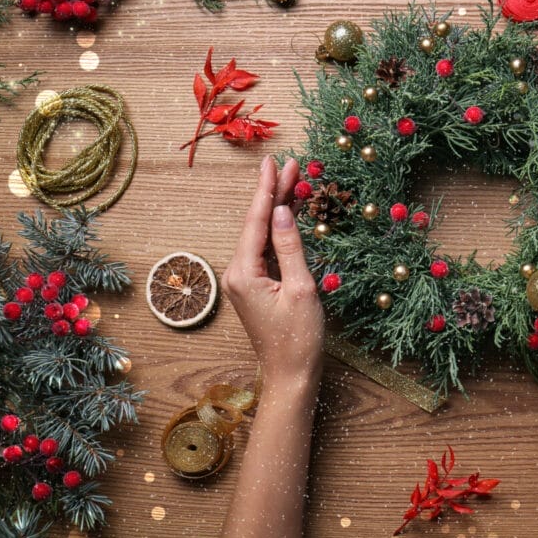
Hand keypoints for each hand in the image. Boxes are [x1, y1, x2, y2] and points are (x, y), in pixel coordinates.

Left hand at [222, 156, 324, 384]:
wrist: (290, 375)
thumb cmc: (298, 338)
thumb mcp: (300, 289)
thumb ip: (290, 247)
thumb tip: (281, 212)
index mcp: (244, 273)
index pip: (256, 221)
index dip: (267, 190)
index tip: (274, 162)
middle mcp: (237, 273)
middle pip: (256, 224)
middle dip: (274, 194)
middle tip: (291, 165)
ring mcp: (245, 280)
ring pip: (260, 235)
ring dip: (277, 209)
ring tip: (293, 181)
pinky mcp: (255, 287)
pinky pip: (265, 250)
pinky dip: (278, 230)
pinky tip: (288, 214)